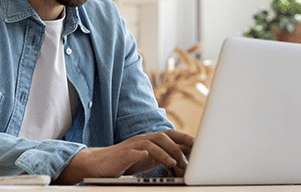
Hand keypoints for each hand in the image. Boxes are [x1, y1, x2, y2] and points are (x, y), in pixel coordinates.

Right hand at [54, 129, 192, 183]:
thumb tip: (184, 157)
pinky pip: (133, 152)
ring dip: (164, 152)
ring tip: (174, 163)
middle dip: (177, 145)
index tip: (199, 145)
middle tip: (189, 157)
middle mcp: (143, 139)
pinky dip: (142, 153)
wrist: (101, 164)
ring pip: (151, 143)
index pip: (170, 135)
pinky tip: (147, 157)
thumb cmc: (127, 161)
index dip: (184, 138)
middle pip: (162, 136)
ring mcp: (132, 146)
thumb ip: (164, 155)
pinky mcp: (122, 154)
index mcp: (150, 140)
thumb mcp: (149, 158)